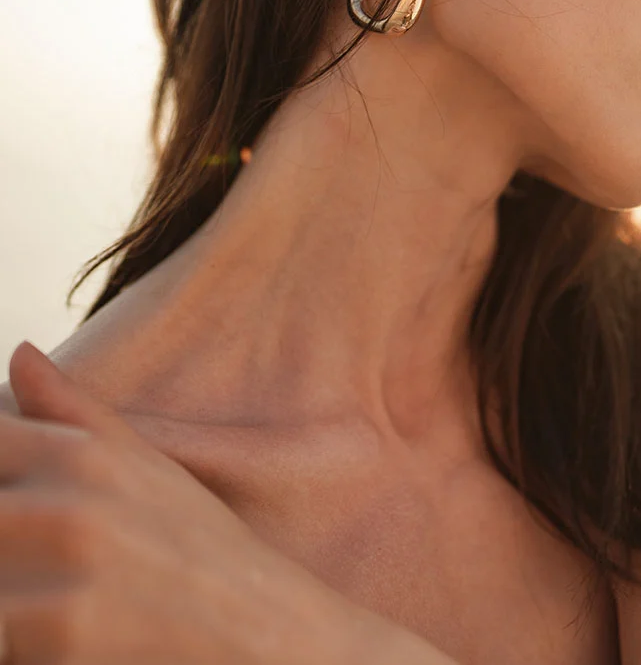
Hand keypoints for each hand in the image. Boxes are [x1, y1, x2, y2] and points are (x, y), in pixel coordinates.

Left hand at [0, 340, 380, 664]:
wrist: (266, 635)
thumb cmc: (199, 553)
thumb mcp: (145, 469)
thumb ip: (71, 410)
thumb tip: (19, 352)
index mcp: (81, 453)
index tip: (17, 507)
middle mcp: (70, 501)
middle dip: (5, 540)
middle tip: (31, 558)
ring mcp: (67, 566)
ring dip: (9, 592)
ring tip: (41, 600)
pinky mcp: (62, 631)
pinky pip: (2, 631)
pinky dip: (18, 637)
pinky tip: (49, 637)